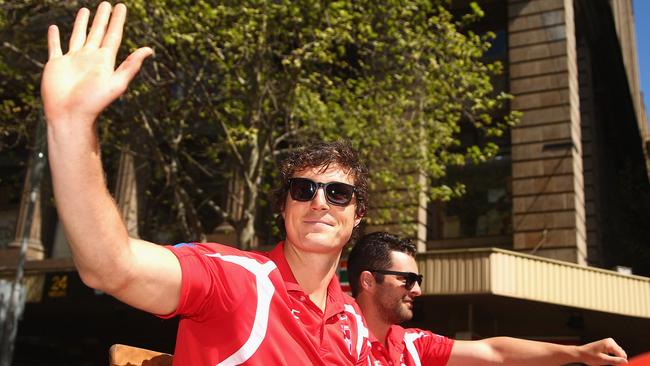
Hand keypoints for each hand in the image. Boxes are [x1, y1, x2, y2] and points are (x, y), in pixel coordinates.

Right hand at [41, 2, 151, 125]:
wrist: (70, 116)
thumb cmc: (94, 102)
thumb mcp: (116, 83)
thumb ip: (131, 66)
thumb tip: (149, 50)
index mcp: (104, 61)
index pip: (113, 35)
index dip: (117, 21)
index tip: (121, 7)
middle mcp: (89, 58)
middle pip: (98, 33)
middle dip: (102, 18)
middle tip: (106, 4)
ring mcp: (73, 60)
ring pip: (78, 36)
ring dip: (82, 24)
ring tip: (85, 10)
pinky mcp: (56, 65)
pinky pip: (55, 47)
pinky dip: (54, 38)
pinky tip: (54, 28)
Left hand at [578, 338, 627, 364]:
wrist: (581, 353)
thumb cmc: (590, 356)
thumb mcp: (603, 360)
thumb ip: (615, 361)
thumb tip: (626, 361)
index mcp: (609, 343)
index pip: (622, 354)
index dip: (619, 362)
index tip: (613, 364)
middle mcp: (610, 341)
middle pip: (621, 353)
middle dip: (617, 359)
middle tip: (607, 362)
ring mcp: (609, 342)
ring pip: (619, 353)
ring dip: (615, 358)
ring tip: (605, 360)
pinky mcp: (608, 345)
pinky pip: (615, 352)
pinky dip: (613, 357)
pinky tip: (606, 358)